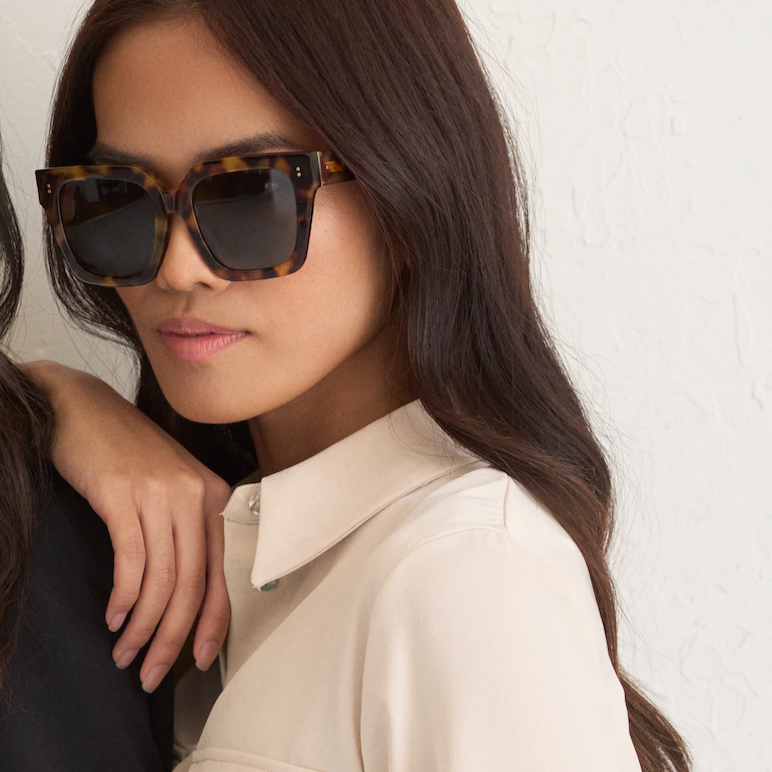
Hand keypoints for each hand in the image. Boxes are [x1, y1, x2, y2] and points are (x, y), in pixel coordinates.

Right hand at [24, 361, 230, 691]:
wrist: (84, 408)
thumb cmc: (129, 455)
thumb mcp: (171, 489)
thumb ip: (186, 533)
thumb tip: (187, 597)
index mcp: (215, 499)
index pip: (222, 574)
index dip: (214, 623)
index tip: (198, 659)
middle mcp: (196, 496)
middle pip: (192, 585)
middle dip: (173, 638)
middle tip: (152, 674)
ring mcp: (161, 494)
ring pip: (162, 580)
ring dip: (143, 627)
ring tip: (125, 654)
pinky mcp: (123, 494)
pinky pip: (130, 560)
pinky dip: (123, 598)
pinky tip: (113, 619)